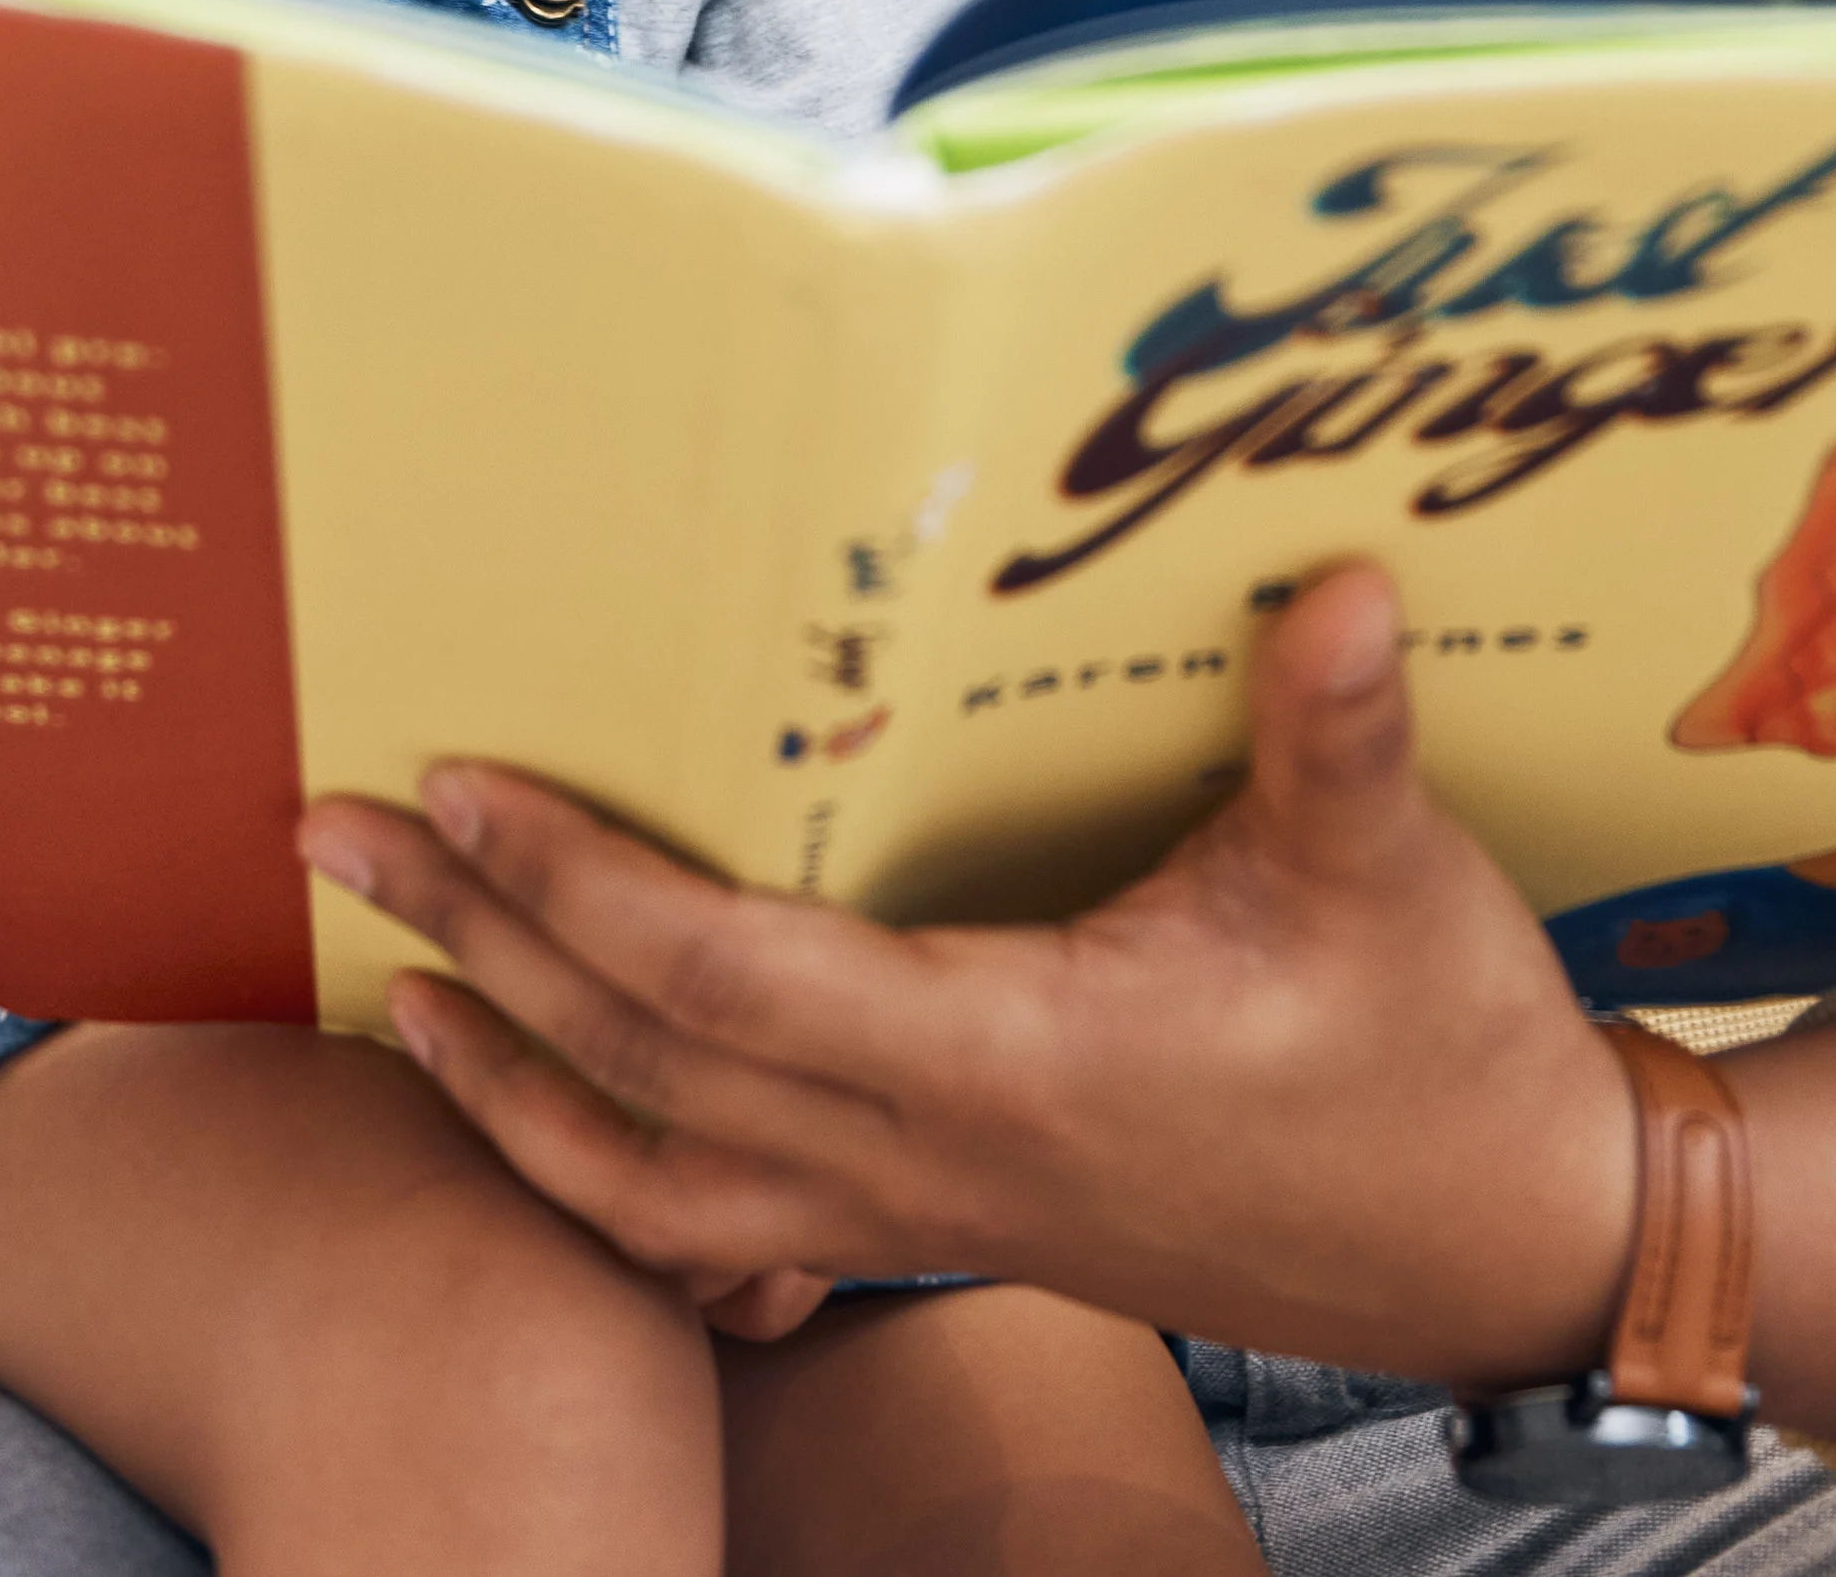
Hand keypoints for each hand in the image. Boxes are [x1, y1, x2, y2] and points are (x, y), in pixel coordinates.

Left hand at [304, 560, 1835, 1459]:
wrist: (1504, 1248)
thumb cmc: (1441, 1065)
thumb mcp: (1393, 879)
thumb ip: (1339, 731)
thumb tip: (1342, 586)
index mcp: (1002, 1061)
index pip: (726, 973)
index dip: (579, 883)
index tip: (461, 783)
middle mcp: (930, 1160)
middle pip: (636, 1064)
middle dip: (469, 944)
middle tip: (330, 830)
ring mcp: (928, 1218)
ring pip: (653, 1178)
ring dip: (504, 1086)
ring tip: (386, 997)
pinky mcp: (953, 1235)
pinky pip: (725, 1228)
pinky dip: (609, 1178)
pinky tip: (555, 1129)